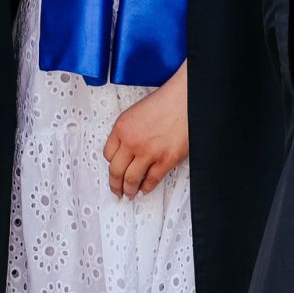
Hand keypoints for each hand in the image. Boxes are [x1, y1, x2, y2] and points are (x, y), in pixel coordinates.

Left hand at [103, 66, 187, 196]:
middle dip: (115, 184)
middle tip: (116, 190)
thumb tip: (125, 150)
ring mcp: (148, 152)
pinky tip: (145, 189)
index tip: (113, 170)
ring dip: (129, 190)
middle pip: (116, 171)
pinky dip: (147, 188)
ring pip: (131, 180)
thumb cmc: (165, 101)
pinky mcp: (166, 159)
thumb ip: (128, 131)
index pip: (107, 154)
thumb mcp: (136, 112)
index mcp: (122, 127)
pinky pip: (152, 180)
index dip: (111, 164)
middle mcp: (132, 141)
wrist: (185, 98)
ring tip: (129, 194)